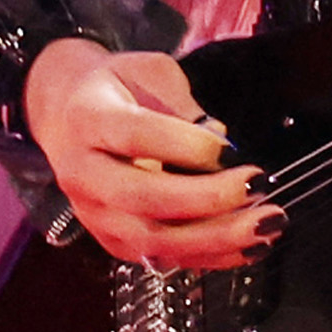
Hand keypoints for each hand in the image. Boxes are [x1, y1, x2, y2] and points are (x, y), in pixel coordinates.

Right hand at [26, 38, 275, 268]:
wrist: (65, 115)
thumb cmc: (117, 89)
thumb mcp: (149, 72)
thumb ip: (183, 105)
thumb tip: (222, 143)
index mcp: (89, 120)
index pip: (137, 136)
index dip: (186, 146)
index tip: (232, 150)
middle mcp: (83, 173)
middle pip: (143, 197)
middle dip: (207, 198)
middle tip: (257, 186)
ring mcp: (94, 214)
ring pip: (152, 239)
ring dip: (216, 238)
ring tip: (265, 226)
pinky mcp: (111, 241)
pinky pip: (161, 258)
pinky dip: (209, 257)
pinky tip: (249, 247)